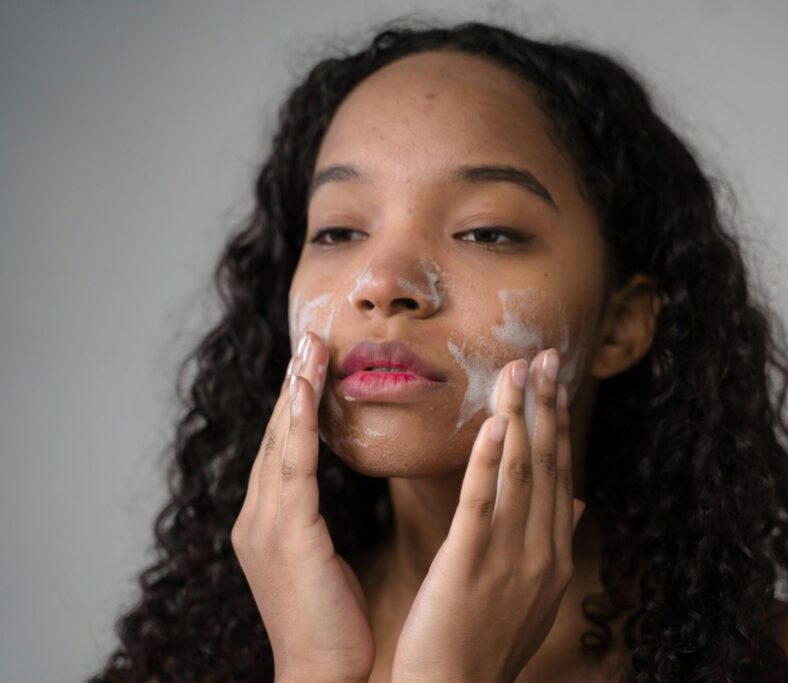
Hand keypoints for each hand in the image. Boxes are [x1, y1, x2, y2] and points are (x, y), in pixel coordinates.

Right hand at [231, 331, 373, 682]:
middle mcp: (256, 518)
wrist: (323, 674)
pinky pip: (294, 467)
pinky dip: (299, 424)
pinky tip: (306, 388)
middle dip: (292, 384)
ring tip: (310, 346)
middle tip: (309, 335)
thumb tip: (329, 492)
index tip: (312, 362)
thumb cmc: (332, 623)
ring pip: (281, 442)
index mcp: (266, 523)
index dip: (295, 404)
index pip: (281, 450)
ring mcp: (266, 525)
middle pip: (275, 436)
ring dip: (296, 390)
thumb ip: (316, 520)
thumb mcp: (322, 559)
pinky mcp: (287, 535)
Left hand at [391, 348, 586, 682]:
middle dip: (547, 406)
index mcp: (553, 554)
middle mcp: (542, 551)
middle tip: (546, 355)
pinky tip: (496, 424)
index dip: (558, 424)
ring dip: (521, 417)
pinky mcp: (470, 566)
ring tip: (519, 370)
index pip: (559, 474)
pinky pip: (483, 505)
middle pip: (547, 464)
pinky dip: (490, 461)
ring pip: (520, 473)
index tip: (555, 382)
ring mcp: (511, 559)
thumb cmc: (485, 643)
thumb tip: (576, 502)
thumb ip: (552, 542)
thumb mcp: (533, 594)